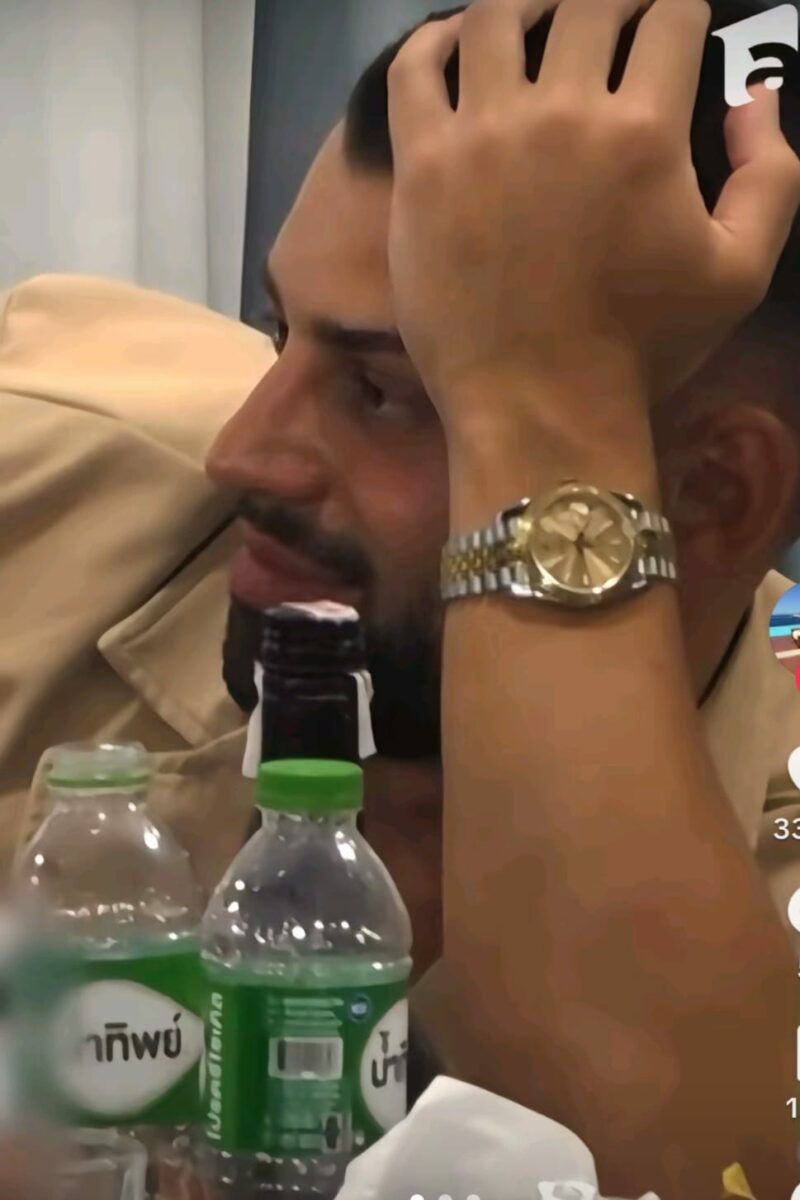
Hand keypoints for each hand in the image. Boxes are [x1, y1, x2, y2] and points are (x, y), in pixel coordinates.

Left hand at [387, 0, 799, 430]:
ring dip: (526, 3)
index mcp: (643, 130)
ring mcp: (481, 135)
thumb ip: (770, 173)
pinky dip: (434, 41)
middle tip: (614, 18)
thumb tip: (754, 97)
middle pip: (587, 4)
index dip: (679, 10)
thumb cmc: (642, 349)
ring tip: (538, 16)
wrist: (538, 406)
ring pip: (496, 16)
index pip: (668, 18)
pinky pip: (414, 71)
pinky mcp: (421, 167)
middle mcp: (560, 112)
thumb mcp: (741, 272)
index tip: (673, 24)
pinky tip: (456, 44)